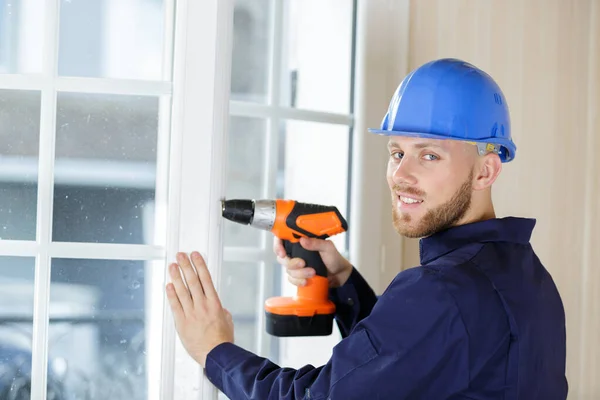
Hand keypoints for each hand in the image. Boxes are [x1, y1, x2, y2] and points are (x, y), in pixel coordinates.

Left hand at [166, 251, 233, 366]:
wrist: (216, 354)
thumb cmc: (222, 340)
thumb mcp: (227, 319)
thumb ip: (220, 309)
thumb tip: (217, 306)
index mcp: (214, 303)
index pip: (206, 278)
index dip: (200, 265)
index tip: (195, 256)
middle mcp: (202, 305)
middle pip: (192, 281)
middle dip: (186, 266)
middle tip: (180, 256)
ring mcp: (191, 313)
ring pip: (182, 290)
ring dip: (176, 276)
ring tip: (172, 266)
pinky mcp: (181, 322)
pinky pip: (175, 305)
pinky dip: (171, 294)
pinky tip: (168, 286)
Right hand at [274, 237, 352, 288]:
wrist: (339, 275)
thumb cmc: (334, 259)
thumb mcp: (328, 248)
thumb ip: (316, 243)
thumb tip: (302, 240)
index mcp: (301, 242)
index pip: (282, 240)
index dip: (277, 245)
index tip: (282, 253)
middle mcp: (297, 253)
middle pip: (282, 258)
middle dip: (291, 263)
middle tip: (303, 263)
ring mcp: (297, 265)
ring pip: (288, 270)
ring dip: (299, 273)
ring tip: (312, 273)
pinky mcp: (298, 275)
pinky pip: (291, 279)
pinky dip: (298, 281)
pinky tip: (306, 281)